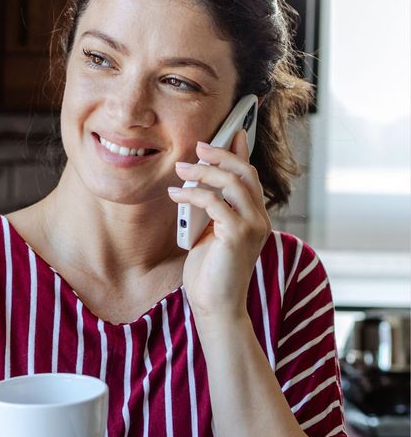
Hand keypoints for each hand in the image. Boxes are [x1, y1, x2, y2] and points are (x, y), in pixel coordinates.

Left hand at [168, 130, 271, 321]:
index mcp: (255, 217)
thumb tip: (200, 184)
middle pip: (245, 173)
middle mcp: (259, 219)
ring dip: (205, 171)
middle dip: (222, 154)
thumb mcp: (210, 234)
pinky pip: (215, 202)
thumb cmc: (210, 272)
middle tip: (199, 145)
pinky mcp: (238, 235)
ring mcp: (252, 226)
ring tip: (182, 167)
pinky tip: (176, 194)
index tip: (232, 131)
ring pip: (232, 182)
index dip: (241, 151)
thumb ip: (212, 211)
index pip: (251, 176)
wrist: (216, 305)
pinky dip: (193, 194)